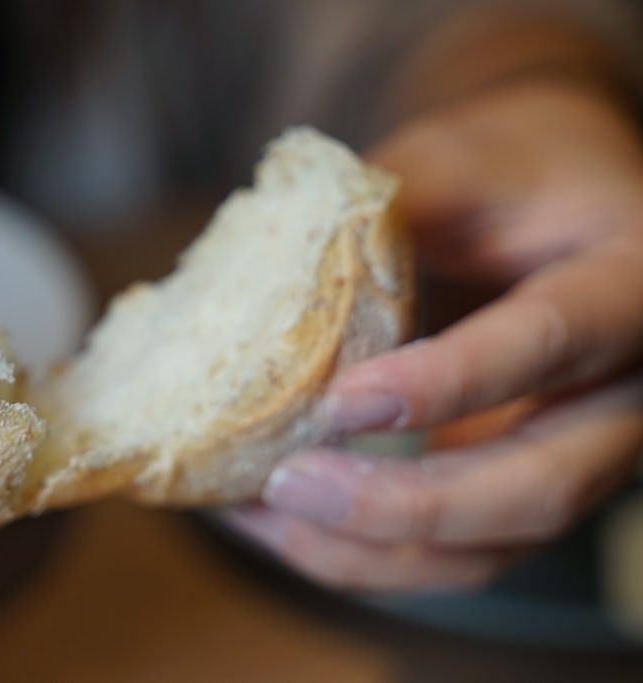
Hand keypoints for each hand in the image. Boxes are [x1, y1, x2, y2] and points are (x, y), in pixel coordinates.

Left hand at [228, 81, 642, 590]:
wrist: (567, 208)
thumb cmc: (518, 168)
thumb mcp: (468, 154)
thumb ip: (395, 201)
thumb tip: (277, 274)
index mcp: (627, 287)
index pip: (551, 344)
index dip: (449, 382)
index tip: (340, 401)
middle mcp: (623, 393)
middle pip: (536, 487)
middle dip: (403, 506)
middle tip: (287, 484)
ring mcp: (576, 457)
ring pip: (491, 548)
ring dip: (367, 550)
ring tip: (256, 513)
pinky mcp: (519, 487)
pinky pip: (453, 554)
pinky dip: (362, 555)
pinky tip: (279, 523)